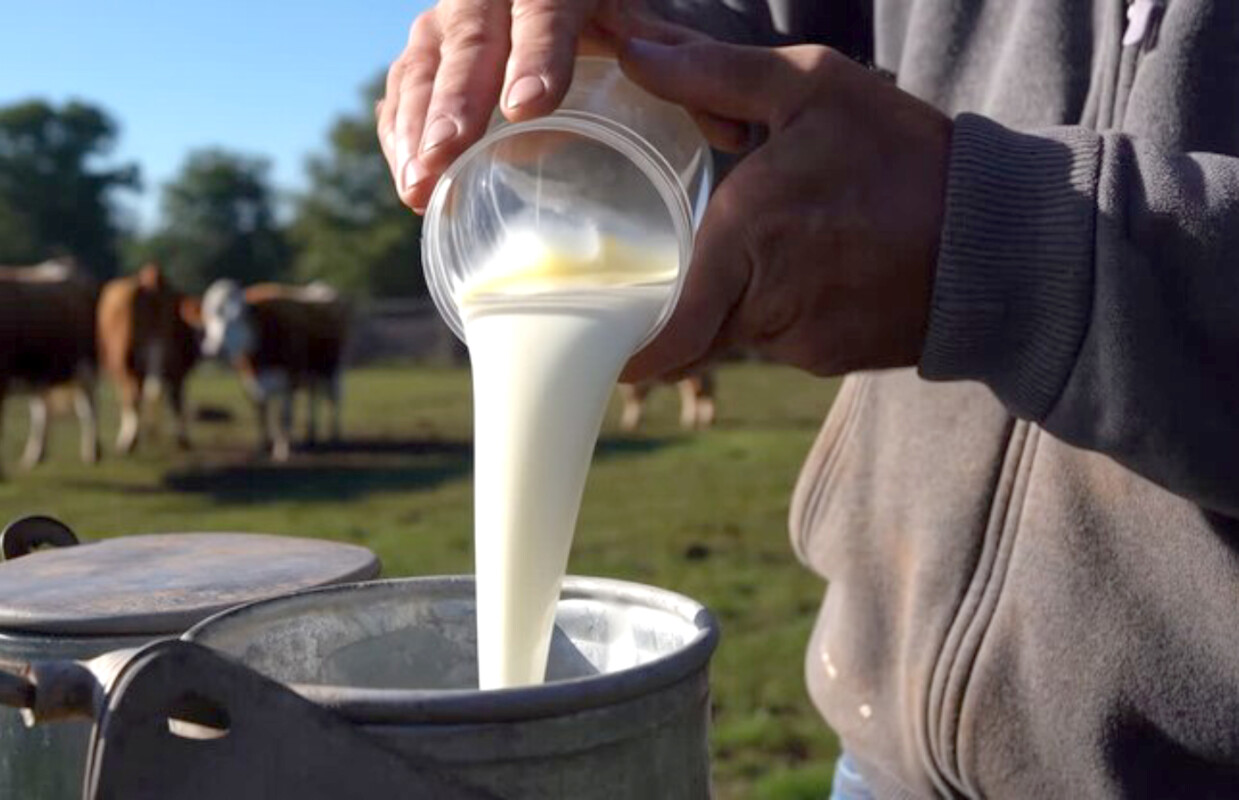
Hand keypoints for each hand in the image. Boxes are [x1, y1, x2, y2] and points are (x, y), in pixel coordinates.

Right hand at [377, 0, 698, 211]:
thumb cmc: (613, 16)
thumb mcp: (653, 27)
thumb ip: (690, 72)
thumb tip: (735, 133)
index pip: (546, 6)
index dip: (536, 53)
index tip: (531, 108)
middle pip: (471, 38)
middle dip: (458, 99)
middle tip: (449, 155)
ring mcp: (452, 20)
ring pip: (423, 63)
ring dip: (416, 126)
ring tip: (419, 186)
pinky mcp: (427, 52)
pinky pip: (403, 87)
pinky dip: (399, 132)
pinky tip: (407, 180)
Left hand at [618, 41, 952, 380]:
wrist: (999, 237)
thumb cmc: (903, 156)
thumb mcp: (814, 87)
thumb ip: (715, 72)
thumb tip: (634, 51)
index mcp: (745, 235)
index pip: (667, 329)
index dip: (633, 351)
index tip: (613, 353)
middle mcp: (764, 301)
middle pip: (696, 320)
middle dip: (688, 296)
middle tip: (692, 266)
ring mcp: (800, 340)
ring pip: (739, 328)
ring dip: (744, 294)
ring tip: (790, 243)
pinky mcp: (831, 358)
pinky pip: (784, 338)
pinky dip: (787, 309)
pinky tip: (825, 267)